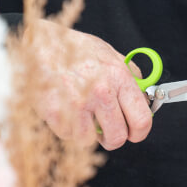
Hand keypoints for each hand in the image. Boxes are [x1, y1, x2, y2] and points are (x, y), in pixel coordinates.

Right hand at [25, 19, 152, 149]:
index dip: (140, 132)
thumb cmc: (77, 50)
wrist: (42, 45)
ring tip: (84, 114)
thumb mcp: (112, 56)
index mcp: (119, 77)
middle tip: (108, 130)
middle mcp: (101, 92)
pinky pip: (69, 136)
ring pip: (91, 141)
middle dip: (114, 137)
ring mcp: (77, 104)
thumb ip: (131, 77)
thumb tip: (144, 100)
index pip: (142, 119)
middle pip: (118, 137)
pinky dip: (69, 127)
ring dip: (89, 133)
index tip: (135, 133)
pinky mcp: (56, 114)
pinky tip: (67, 109)